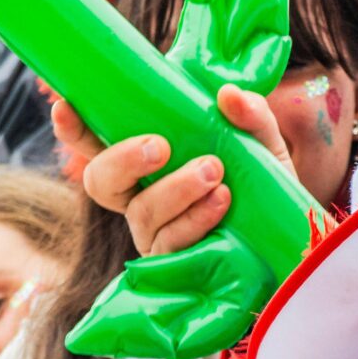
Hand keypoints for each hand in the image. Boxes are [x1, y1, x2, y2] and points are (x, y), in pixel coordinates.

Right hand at [55, 86, 291, 258]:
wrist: (292, 237)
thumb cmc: (263, 183)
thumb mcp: (262, 142)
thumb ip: (250, 115)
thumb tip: (227, 95)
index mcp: (147, 161)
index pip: (97, 143)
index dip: (74, 128)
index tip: (65, 105)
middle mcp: (140, 197)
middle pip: (100, 182)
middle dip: (123, 160)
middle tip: (158, 146)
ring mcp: (154, 232)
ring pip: (140, 213)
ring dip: (173, 189)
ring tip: (213, 172)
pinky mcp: (173, 263)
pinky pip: (170, 242)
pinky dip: (194, 219)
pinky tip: (221, 201)